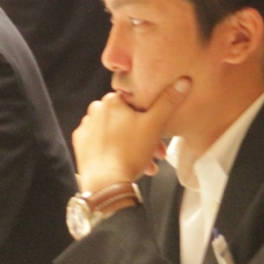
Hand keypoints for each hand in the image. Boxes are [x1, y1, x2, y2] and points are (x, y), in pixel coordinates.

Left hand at [73, 78, 189, 193]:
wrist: (105, 183)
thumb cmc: (131, 151)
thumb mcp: (155, 125)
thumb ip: (168, 101)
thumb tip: (183, 80)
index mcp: (111, 100)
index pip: (136, 101)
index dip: (152, 117)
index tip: (162, 133)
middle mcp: (95, 110)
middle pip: (127, 119)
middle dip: (144, 135)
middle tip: (157, 154)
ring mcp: (85, 128)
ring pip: (116, 133)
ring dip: (132, 145)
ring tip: (144, 164)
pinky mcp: (80, 145)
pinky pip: (102, 143)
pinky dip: (115, 150)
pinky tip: (124, 161)